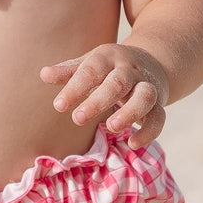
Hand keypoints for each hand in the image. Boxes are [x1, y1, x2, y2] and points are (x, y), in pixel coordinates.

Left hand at [40, 44, 167, 148]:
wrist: (152, 61)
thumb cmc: (110, 67)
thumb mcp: (90, 63)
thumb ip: (68, 72)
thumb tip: (43, 74)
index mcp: (108, 58)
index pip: (90, 70)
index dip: (75, 88)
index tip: (58, 106)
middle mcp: (129, 71)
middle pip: (117, 83)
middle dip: (98, 101)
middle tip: (77, 119)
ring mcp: (147, 86)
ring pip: (144, 97)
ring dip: (129, 113)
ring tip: (111, 127)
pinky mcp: (159, 104)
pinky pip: (159, 117)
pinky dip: (149, 131)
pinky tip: (133, 144)